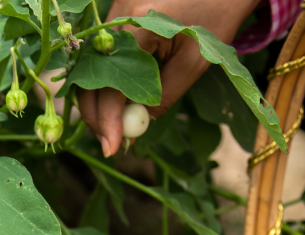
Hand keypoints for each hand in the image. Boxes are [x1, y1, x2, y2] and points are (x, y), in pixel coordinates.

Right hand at [79, 0, 260, 156]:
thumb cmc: (215, 17)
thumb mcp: (194, 63)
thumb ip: (163, 96)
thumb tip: (136, 126)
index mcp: (137, 27)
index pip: (110, 85)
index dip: (108, 121)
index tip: (112, 148)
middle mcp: (115, 18)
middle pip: (89, 78)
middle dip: (96, 116)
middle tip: (111, 144)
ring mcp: (110, 15)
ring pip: (90, 68)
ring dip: (98, 101)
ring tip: (114, 128)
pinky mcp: (114, 17)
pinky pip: (101, 56)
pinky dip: (105, 82)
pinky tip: (118, 102)